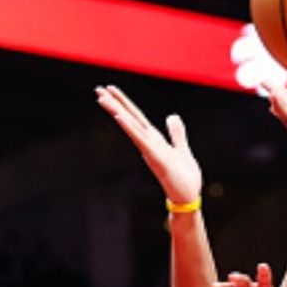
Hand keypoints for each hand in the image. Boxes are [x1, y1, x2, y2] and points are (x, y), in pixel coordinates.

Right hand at [96, 85, 201, 205]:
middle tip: (97, 89)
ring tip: (102, 98)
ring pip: (131, 127)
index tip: (111, 89)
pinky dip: (130, 128)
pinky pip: (141, 141)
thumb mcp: (182, 150)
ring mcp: (150, 150)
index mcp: (154, 140)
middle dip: (115, 103)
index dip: (125, 103)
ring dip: (117, 112)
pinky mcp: (156, 159)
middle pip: (130, 119)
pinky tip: (120, 117)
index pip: (137, 117)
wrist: (188, 197)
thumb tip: (172, 116)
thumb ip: (176, 134)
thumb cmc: (184, 178)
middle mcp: (149, 144)